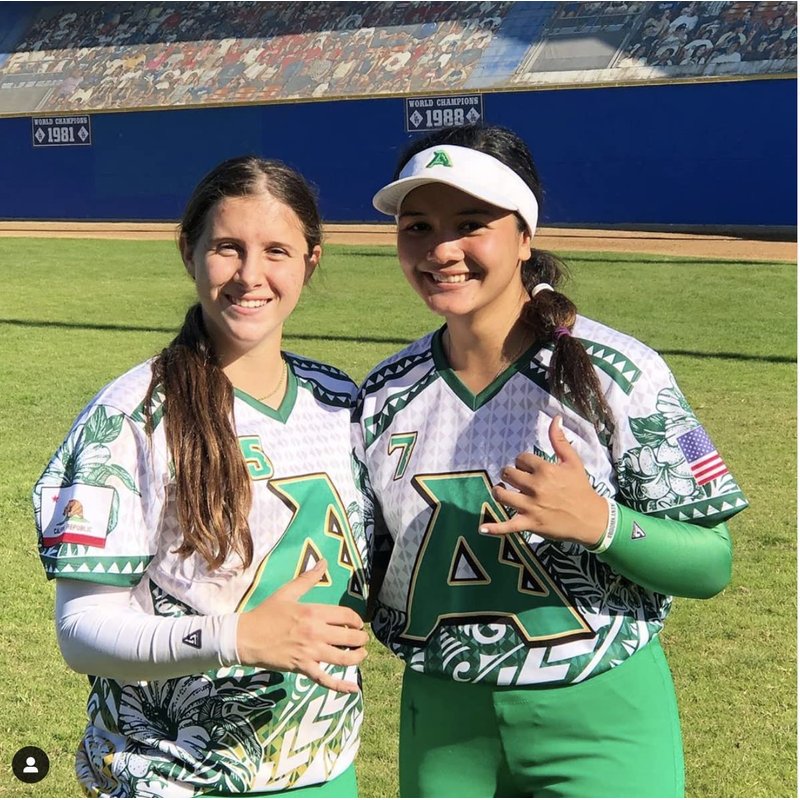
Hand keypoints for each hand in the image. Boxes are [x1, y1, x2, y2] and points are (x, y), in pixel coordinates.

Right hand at [236, 559, 367, 692]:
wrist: (246, 637)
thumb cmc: (266, 613)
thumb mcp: (287, 592)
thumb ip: (308, 578)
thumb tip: (323, 561)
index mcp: (313, 613)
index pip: (346, 616)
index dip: (356, 620)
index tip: (357, 623)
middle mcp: (316, 633)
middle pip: (349, 637)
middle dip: (360, 639)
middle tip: (362, 639)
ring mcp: (310, 653)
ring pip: (342, 659)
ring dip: (357, 657)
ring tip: (361, 654)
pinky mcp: (303, 668)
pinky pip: (325, 680)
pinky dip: (340, 686)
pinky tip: (353, 689)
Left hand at [479, 416, 608, 546]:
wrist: (591, 518)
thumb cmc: (581, 488)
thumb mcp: (573, 462)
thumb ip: (559, 440)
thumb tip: (555, 418)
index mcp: (544, 470)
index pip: (520, 459)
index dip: (522, 462)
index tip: (528, 468)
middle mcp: (535, 487)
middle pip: (508, 474)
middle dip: (510, 475)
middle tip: (516, 479)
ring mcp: (530, 506)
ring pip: (502, 495)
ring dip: (499, 491)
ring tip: (503, 491)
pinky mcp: (529, 524)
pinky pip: (507, 526)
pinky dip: (494, 528)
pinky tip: (483, 529)